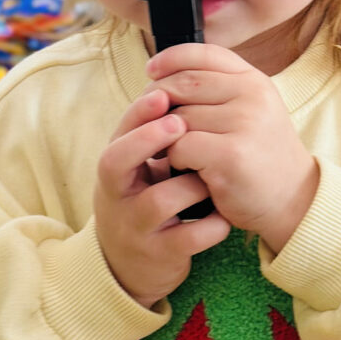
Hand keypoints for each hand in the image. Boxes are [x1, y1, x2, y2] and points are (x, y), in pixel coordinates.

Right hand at [95, 88, 230, 308]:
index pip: (119, 132)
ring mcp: (135, 226)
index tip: (162, 94)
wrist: (135, 263)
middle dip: (146, 140)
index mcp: (116, 165)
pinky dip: (210, 226)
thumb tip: (179, 76)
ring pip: (158, 200)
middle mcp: (116, 193)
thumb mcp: (139, 165)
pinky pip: (186, 238)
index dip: (139, 113)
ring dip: (190, 185)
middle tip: (178, 124)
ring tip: (210, 179)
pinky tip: (224, 216)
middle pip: (116, 162)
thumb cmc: (145, 196)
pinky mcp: (158, 253)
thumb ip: (152, 129)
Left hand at [145, 44, 318, 253]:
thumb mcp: (251, 112)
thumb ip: (218, 90)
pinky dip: (175, 160)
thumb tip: (161, 77)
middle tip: (150, 122)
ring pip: (178, 117)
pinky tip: (188, 170)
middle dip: (158, 102)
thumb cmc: (260, 157)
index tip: (151, 70)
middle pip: (184, 84)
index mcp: (255, 80)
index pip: (205, 53)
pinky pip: (180, 146)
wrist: (294, 201)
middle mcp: (253, 95)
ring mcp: (244, 123)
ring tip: (176, 152)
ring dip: (167, 137)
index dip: (171, 58)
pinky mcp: (230, 154)